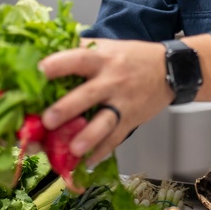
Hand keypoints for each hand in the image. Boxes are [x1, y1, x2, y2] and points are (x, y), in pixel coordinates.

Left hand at [38, 38, 170, 166]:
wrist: (171, 68)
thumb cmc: (133, 57)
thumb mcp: (108, 47)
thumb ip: (82, 50)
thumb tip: (47, 49)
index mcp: (103, 59)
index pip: (79, 58)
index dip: (59, 64)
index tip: (39, 70)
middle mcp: (112, 80)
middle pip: (88, 94)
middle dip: (67, 108)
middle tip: (47, 120)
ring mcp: (123, 102)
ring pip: (105, 121)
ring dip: (89, 136)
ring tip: (73, 149)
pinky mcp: (131, 119)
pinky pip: (116, 138)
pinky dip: (102, 151)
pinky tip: (87, 162)